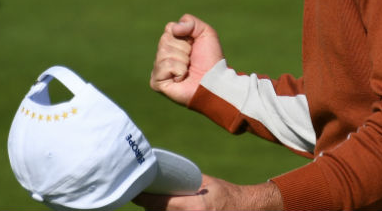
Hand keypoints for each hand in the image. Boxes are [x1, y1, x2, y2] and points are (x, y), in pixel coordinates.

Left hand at [134, 175, 282, 210]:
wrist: (246, 209)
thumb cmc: (225, 194)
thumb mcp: (206, 183)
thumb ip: (185, 182)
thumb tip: (162, 175)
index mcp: (195, 207)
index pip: (161, 204)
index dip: (144, 199)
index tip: (135, 193)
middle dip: (150, 207)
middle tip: (143, 195)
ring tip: (154, 203)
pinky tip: (165, 210)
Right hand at [149, 14, 224, 105]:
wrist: (214, 81)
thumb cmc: (210, 59)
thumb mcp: (206, 33)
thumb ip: (190, 22)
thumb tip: (173, 29)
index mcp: (173, 43)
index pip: (170, 28)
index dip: (185, 36)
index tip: (194, 45)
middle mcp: (163, 55)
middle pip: (165, 40)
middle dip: (184, 49)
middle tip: (191, 60)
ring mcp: (158, 68)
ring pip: (164, 52)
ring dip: (182, 61)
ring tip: (188, 70)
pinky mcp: (156, 82)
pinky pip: (164, 65)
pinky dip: (178, 71)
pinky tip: (182, 78)